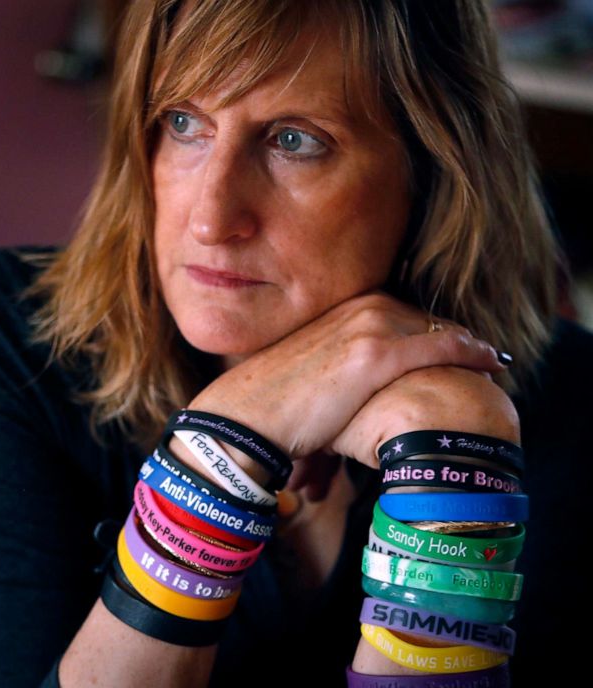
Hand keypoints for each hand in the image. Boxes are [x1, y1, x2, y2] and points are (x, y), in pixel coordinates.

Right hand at [186, 293, 506, 468]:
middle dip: (453, 336)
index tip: (452, 347)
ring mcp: (366, 327)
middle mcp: (355, 308)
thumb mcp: (306, 370)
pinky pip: (439, 347)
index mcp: (338, 308)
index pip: (399, 311)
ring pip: (436, 329)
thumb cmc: (268, 406)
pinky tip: (492, 363)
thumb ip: (336, 365)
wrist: (244, 418)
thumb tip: (349, 388)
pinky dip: (471, 353)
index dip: (429, 329)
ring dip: (467, 346)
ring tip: (491, 362)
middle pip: (423, 317)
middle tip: (482, 357)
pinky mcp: (374, 355)